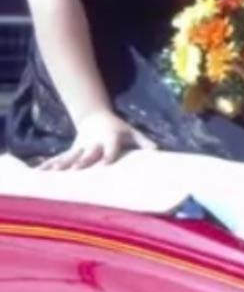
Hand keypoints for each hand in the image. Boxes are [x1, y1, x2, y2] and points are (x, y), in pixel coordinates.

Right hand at [40, 110, 156, 170]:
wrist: (96, 118)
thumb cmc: (118, 129)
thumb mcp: (132, 132)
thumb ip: (144, 141)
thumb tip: (157, 151)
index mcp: (110, 138)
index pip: (111, 147)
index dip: (109, 153)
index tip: (106, 163)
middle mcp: (93, 143)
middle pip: (88, 152)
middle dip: (83, 160)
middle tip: (77, 168)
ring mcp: (80, 147)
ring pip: (70, 156)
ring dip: (62, 164)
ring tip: (53, 173)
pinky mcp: (71, 151)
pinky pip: (58, 159)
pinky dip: (48, 166)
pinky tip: (37, 174)